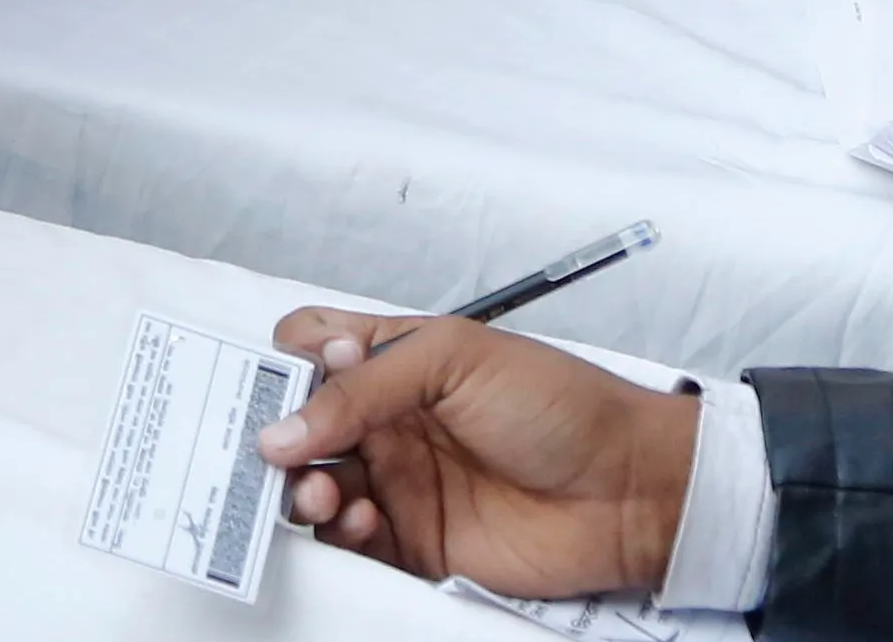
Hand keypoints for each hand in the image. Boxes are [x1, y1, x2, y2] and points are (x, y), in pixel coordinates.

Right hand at [255, 309, 703, 601]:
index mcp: (395, 360)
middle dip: (277, 438)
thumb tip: (283, 429)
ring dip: (304, 489)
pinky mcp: (416, 541)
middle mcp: (390, 420)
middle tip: (272, 453)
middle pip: (300, 426)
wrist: (628, 488)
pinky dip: (342, 534)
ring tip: (328, 493)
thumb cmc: (558, 404)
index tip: (265, 385)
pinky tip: (362, 519)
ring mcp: (401, 481)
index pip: (310, 349)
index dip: (280, 364)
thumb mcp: (453, 360)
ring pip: (317, 486)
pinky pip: (353, 542)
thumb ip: (362, 389)